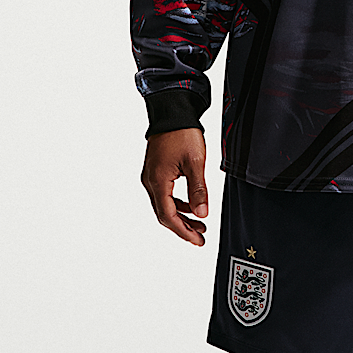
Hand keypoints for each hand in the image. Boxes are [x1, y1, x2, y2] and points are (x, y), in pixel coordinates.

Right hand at [140, 128, 208, 245]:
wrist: (172, 112)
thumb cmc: (182, 133)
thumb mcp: (195, 163)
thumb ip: (198, 190)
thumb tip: (202, 214)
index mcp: (158, 181)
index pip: (168, 216)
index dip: (183, 231)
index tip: (197, 240)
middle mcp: (150, 182)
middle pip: (164, 214)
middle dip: (182, 228)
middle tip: (200, 237)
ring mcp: (151, 177)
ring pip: (164, 205)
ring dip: (181, 217)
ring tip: (200, 224)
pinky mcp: (155, 172)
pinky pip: (165, 195)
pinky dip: (177, 204)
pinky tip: (191, 207)